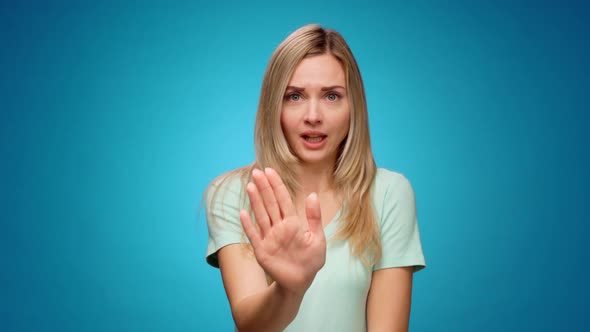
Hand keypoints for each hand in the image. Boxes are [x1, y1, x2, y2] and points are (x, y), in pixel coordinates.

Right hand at [240, 168, 325, 294]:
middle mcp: (279, 227)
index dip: (276, 185)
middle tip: (257, 171)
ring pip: (261, 215)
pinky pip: (254, 235)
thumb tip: (312, 195)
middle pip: (270, 204)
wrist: (301, 282)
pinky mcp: (262, 250)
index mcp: (292, 223)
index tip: (270, 171)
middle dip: (264, 188)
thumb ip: (314, 217)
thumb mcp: (318, 238)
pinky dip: (248, 225)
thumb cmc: (310, 261)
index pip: (283, 200)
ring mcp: (269, 238)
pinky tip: (242, 213)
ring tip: (251, 186)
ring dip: (256, 201)